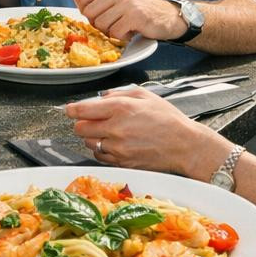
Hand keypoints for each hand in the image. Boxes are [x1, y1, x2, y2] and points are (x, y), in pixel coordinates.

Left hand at [64, 88, 227, 175]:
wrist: (185, 145)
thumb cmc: (168, 119)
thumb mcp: (145, 95)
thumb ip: (119, 93)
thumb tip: (101, 97)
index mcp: (120, 108)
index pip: (82, 110)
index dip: (72, 110)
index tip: (70, 110)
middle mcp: (116, 129)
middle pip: (80, 129)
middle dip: (83, 123)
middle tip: (92, 121)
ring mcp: (118, 148)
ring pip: (89, 144)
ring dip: (94, 137)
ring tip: (110, 132)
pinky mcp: (122, 163)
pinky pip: (100, 156)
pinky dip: (103, 150)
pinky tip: (116, 144)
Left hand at [72, 0, 185, 41]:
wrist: (166, 16)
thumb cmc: (138, 9)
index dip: (84, 9)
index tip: (96, 14)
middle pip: (89, 12)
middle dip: (97, 23)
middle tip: (112, 24)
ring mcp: (127, 2)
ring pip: (100, 24)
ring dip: (109, 31)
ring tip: (122, 26)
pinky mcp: (136, 16)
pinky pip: (114, 33)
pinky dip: (121, 37)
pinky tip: (130, 31)